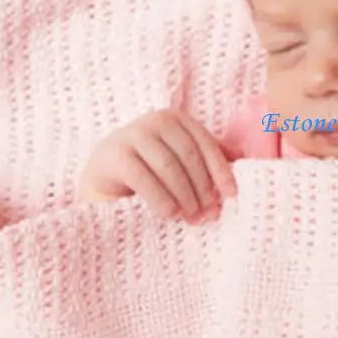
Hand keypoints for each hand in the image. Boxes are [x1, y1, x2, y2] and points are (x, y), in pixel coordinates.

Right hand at [78, 108, 237, 222]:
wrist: (103, 175)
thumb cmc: (151, 170)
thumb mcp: (178, 161)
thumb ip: (204, 163)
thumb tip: (234, 182)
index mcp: (177, 119)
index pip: (206, 145)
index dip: (221, 171)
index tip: (231, 195)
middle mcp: (156, 120)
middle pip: (189, 157)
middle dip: (203, 189)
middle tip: (209, 215)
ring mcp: (133, 134)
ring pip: (169, 167)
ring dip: (184, 197)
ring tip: (191, 218)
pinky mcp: (115, 154)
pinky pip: (145, 179)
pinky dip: (161, 199)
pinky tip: (169, 215)